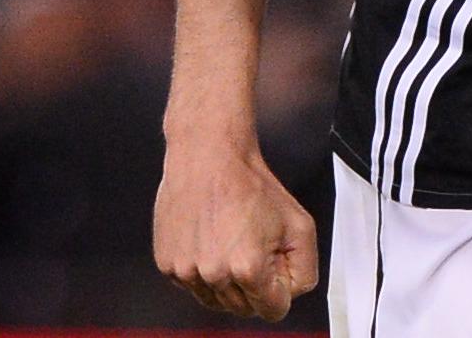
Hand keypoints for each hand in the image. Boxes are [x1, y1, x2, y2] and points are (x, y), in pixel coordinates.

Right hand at [155, 140, 318, 319]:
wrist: (209, 159)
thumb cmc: (251, 186)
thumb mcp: (300, 225)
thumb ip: (304, 269)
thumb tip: (291, 293)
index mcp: (248, 268)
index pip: (273, 311)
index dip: (281, 289)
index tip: (277, 267)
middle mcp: (214, 276)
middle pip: (244, 309)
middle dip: (256, 285)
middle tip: (256, 248)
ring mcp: (186, 273)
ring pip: (217, 301)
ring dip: (229, 281)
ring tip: (233, 243)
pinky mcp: (167, 266)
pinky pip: (194, 285)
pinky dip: (205, 271)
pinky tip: (212, 241)